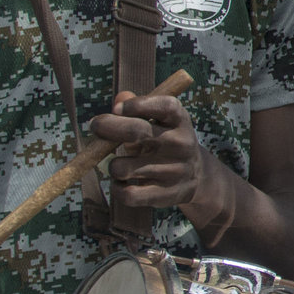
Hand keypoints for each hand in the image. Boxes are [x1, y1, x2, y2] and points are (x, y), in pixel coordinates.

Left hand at [93, 92, 213, 215]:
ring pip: (121, 167)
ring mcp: (174, 170)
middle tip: (96, 126)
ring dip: (113, 166)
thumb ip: (139, 107)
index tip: (117, 108)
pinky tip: (123, 183)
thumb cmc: (166, 141)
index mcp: (180, 121)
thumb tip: (119, 99)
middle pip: (136, 132)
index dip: (137, 105)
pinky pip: (127, 194)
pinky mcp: (165, 194)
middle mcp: (180, 143)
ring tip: (121, 166)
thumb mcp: (160, 121)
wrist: (197, 177)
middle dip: (107, 127)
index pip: (164, 106)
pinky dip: (117, 189)